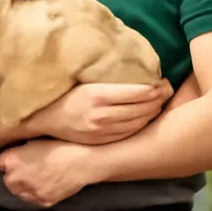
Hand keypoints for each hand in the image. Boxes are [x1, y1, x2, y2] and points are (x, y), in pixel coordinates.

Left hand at [0, 140, 100, 207]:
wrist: (82, 161)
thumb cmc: (61, 145)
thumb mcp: (35, 140)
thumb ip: (21, 149)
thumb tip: (16, 152)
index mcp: (11, 160)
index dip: (9, 160)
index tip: (18, 158)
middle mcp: (15, 178)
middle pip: (8, 180)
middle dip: (15, 175)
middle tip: (29, 169)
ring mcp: (29, 192)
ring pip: (20, 192)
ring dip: (25, 186)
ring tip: (38, 178)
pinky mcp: (42, 201)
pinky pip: (34, 199)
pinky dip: (38, 193)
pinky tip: (47, 184)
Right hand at [25, 80, 172, 144]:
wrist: (46, 119)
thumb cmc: (67, 94)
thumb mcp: (86, 81)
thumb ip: (110, 79)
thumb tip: (136, 69)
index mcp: (98, 95)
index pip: (138, 92)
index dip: (154, 88)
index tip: (161, 81)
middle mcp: (102, 115)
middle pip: (142, 108)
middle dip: (158, 99)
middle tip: (165, 91)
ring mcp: (102, 131)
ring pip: (139, 122)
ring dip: (153, 112)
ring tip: (159, 102)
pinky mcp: (102, 141)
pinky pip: (130, 133)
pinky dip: (142, 124)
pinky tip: (146, 116)